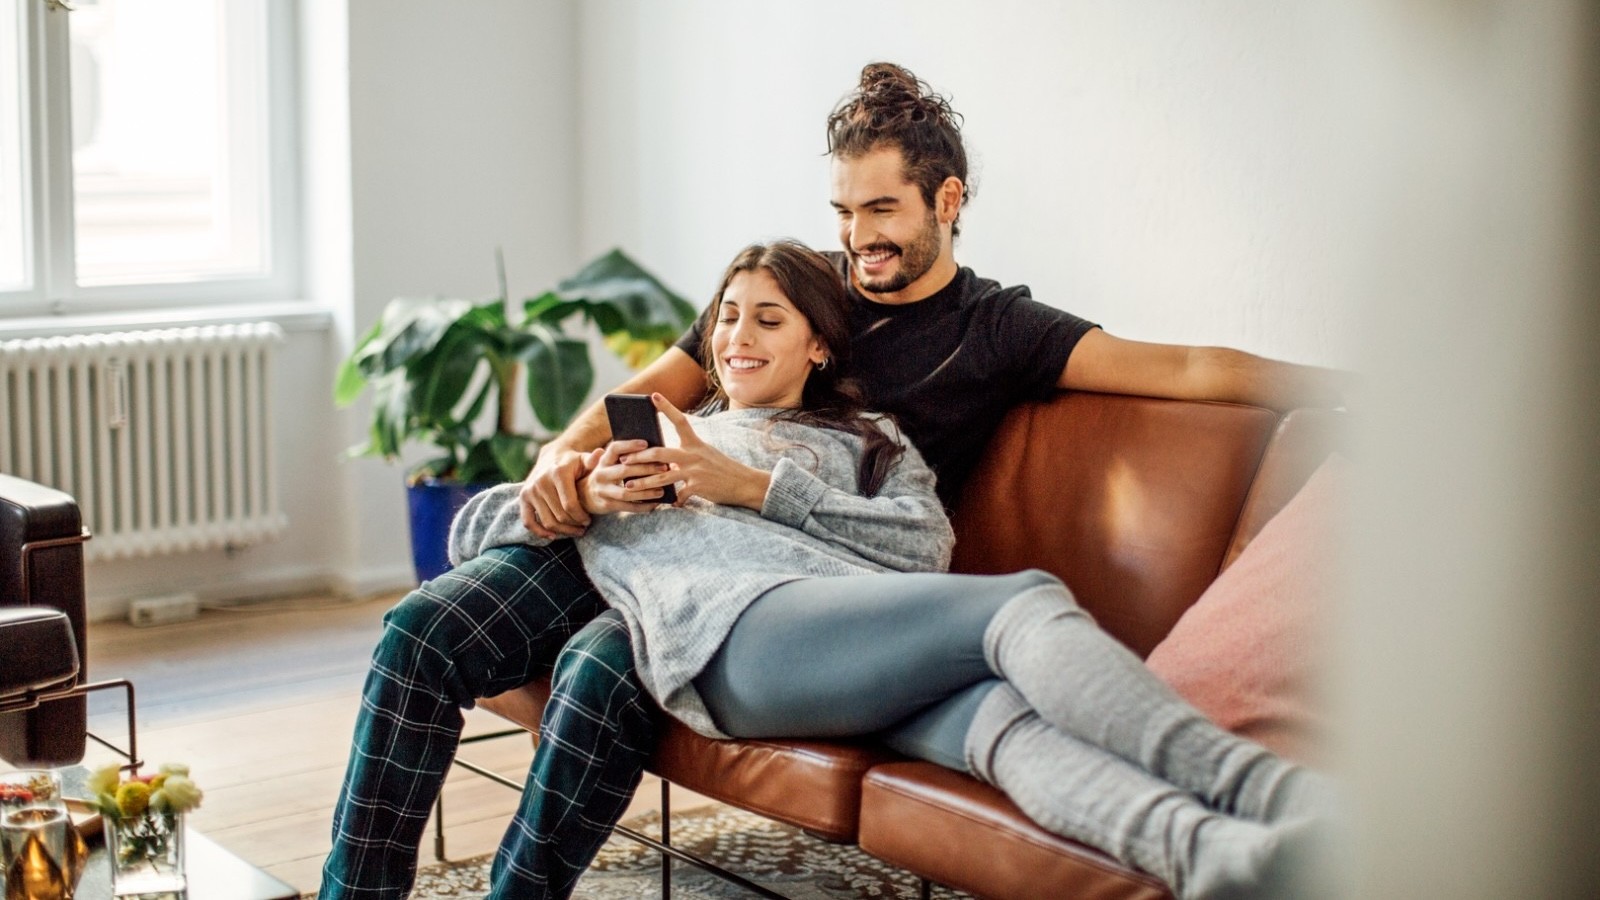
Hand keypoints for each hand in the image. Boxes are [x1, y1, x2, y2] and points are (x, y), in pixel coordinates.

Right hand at [519, 447, 593, 538]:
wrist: (551, 456)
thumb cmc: (573, 462)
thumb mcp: (584, 459)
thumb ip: (593, 460)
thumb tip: (601, 453)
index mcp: (558, 473)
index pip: (570, 505)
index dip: (581, 517)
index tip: (588, 520)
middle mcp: (541, 482)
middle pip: (560, 516)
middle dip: (574, 525)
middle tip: (583, 527)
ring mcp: (530, 490)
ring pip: (547, 522)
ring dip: (562, 531)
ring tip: (575, 530)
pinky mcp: (523, 497)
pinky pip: (528, 521)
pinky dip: (539, 532)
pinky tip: (553, 536)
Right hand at [583, 441, 673, 514]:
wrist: (584, 496)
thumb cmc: (605, 475)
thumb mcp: (606, 463)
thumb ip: (620, 455)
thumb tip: (647, 446)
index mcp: (603, 461)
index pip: (615, 449)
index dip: (629, 445)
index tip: (646, 443)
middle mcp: (601, 474)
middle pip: (625, 470)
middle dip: (646, 469)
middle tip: (664, 468)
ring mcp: (603, 491)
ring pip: (627, 492)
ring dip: (646, 491)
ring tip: (662, 490)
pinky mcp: (607, 505)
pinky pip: (628, 507)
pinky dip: (643, 506)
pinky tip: (655, 504)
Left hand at [624, 394, 771, 509]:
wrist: (744, 483)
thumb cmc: (722, 468)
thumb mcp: (705, 455)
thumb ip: (685, 454)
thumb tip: (664, 460)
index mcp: (695, 443)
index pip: (680, 420)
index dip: (666, 407)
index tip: (653, 396)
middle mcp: (694, 454)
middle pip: (660, 453)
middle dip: (638, 457)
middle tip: (623, 460)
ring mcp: (696, 471)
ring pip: (662, 476)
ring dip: (643, 482)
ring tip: (628, 486)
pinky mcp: (699, 486)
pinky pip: (679, 495)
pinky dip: (673, 501)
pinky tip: (669, 504)